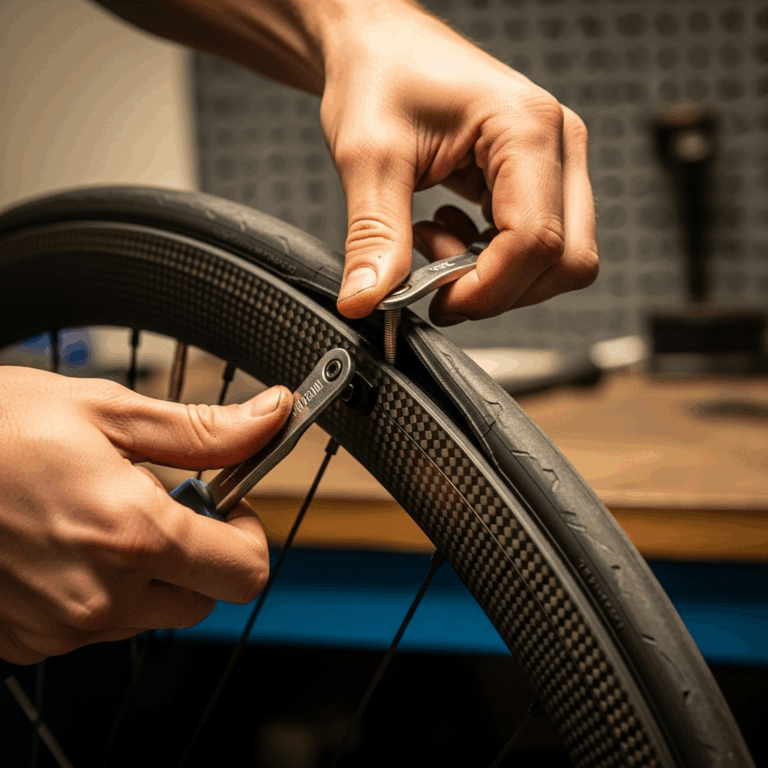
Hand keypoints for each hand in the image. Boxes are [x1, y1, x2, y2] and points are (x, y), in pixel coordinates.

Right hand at [0, 367, 291, 664]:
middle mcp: (100, 595)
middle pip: (204, 596)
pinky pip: (96, 625)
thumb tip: (270, 416)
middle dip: (201, 552)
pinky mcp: (27, 639)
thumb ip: (203, 430)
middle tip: (165, 503)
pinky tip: (70, 542)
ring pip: (152, 613)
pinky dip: (102, 588)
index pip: (246, 572)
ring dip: (150, 570)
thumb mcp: (108, 411)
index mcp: (131, 535)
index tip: (226, 503)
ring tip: (105, 514)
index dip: (247, 533)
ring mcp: (60, 625)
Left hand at [323, 4, 597, 324]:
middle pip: (566, 261)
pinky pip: (542, 247)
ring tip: (437, 239)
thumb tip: (367, 300)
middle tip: (434, 274)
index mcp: (525, 127)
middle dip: (497, 289)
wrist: (381, 45)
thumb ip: (374, 236)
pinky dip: (496, 262)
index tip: (436, 300)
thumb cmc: (380, 74)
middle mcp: (558, 144)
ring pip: (561, 262)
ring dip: (497, 277)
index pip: (535, 241)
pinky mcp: (543, 178)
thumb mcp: (367, 156)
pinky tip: (453, 232)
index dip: (486, 289)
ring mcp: (557, 162)